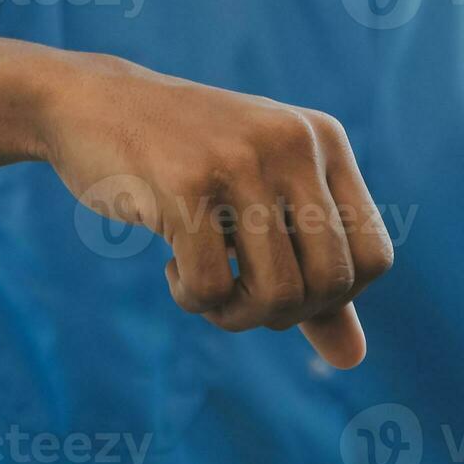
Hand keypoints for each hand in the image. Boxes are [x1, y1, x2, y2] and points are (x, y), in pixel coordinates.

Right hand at [39, 55, 394, 368]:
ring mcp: (240, 161)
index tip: (283, 286)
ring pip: (277, 295)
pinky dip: (192, 298)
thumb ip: (308, 278)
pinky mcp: (185, 184)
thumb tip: (353, 359)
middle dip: (283, 315)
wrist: (89, 104)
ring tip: (203, 289)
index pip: (374, 257)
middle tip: (237, 297)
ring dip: (234, 316)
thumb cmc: (179, 162)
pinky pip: (213, 288)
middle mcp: (293, 144)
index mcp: (323, 141)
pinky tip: (171, 267)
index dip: (333, 298)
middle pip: (330, 284)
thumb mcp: (256, 207)